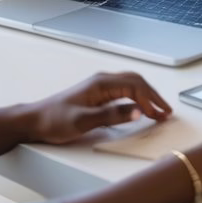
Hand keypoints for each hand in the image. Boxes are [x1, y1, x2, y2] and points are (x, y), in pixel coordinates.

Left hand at [28, 72, 172, 144]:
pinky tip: (140, 110)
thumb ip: (111, 116)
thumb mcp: (83, 121)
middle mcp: (103, 81)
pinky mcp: (97, 95)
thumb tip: (138, 112)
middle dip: (153, 96)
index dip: (150, 100)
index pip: (135, 87)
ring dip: (146, 97)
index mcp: (101, 84)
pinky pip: (124, 92)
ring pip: (131, 86)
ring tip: (158, 112)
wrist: (35, 121)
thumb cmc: (55, 121)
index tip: (160, 115)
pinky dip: (137, 99)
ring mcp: (100, 87)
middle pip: (136, 82)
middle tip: (166, 112)